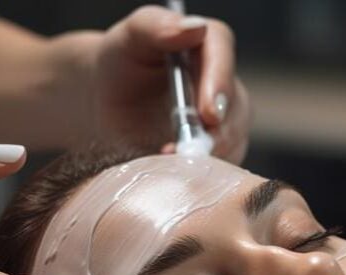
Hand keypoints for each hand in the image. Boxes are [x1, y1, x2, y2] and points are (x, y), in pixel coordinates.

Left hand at [90, 6, 250, 163]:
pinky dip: (198, 176)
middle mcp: (226, 87)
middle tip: (185, 153)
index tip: (209, 114)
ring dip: (205, 160)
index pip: (223, 60)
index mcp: (210, 48)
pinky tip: (174, 176)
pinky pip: (219, 169)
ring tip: (170, 165)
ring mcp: (226, 124)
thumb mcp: (130, 38)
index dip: (219, 86)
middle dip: (215, 135)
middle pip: (235, 112)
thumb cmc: (122, 63)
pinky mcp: (217, 154)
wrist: (110, 102)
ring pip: (232, 145)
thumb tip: (193, 29)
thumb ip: (155, 26)